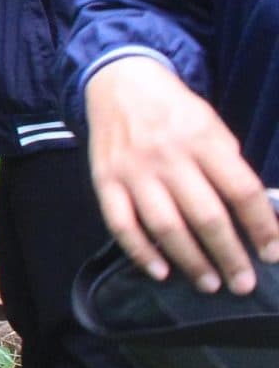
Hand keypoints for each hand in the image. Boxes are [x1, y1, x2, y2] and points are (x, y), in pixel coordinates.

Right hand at [86, 56, 278, 293]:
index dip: (262, 226)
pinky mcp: (105, 180)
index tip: (273, 254)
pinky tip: (160, 272)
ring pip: (165, 226)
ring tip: (210, 284)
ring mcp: (134, 171)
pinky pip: (121, 224)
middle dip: (229, 255)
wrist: (119, 82)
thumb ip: (228, 166)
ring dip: (191, 261)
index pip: (241, 190)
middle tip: (243, 284)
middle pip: (206, 215)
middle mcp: (169, 157)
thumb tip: (252, 217)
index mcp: (204, 141)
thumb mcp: (212, 126)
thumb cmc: (176, 111)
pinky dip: (140, 251)